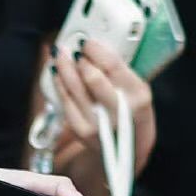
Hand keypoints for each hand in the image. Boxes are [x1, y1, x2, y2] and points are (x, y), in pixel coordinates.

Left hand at [49, 38, 155, 195]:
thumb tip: (96, 47)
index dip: (96, 50)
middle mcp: (119, 111)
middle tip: (75, 49)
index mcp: (138, 97)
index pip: (114, 66)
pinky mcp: (81, 131)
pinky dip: (59, 84)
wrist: (127, 153)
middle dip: (79, 58)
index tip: (89, 42)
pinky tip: (57, 74)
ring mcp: (99, 123)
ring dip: (64, 67)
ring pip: (74, 88)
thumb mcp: (138, 93)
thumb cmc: (132, 116)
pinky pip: (65, 102)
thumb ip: (121, 72)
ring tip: (61, 55)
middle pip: (91, 77)